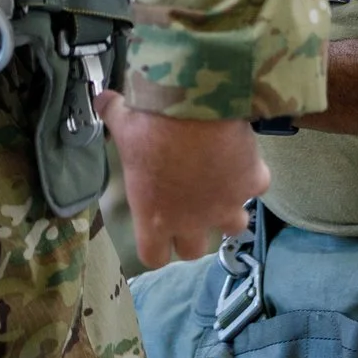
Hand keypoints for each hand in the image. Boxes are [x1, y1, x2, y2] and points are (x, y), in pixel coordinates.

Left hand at [100, 92, 268, 268]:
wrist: (197, 105)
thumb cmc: (152, 122)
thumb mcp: (124, 120)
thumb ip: (112, 116)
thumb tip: (101, 101)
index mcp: (154, 215)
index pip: (154, 256)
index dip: (156, 247)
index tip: (158, 230)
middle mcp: (191, 220)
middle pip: (194, 250)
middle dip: (195, 232)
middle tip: (190, 206)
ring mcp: (226, 205)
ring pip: (234, 226)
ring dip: (229, 208)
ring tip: (222, 184)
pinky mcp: (252, 183)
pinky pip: (257, 185)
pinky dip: (253, 172)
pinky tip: (244, 155)